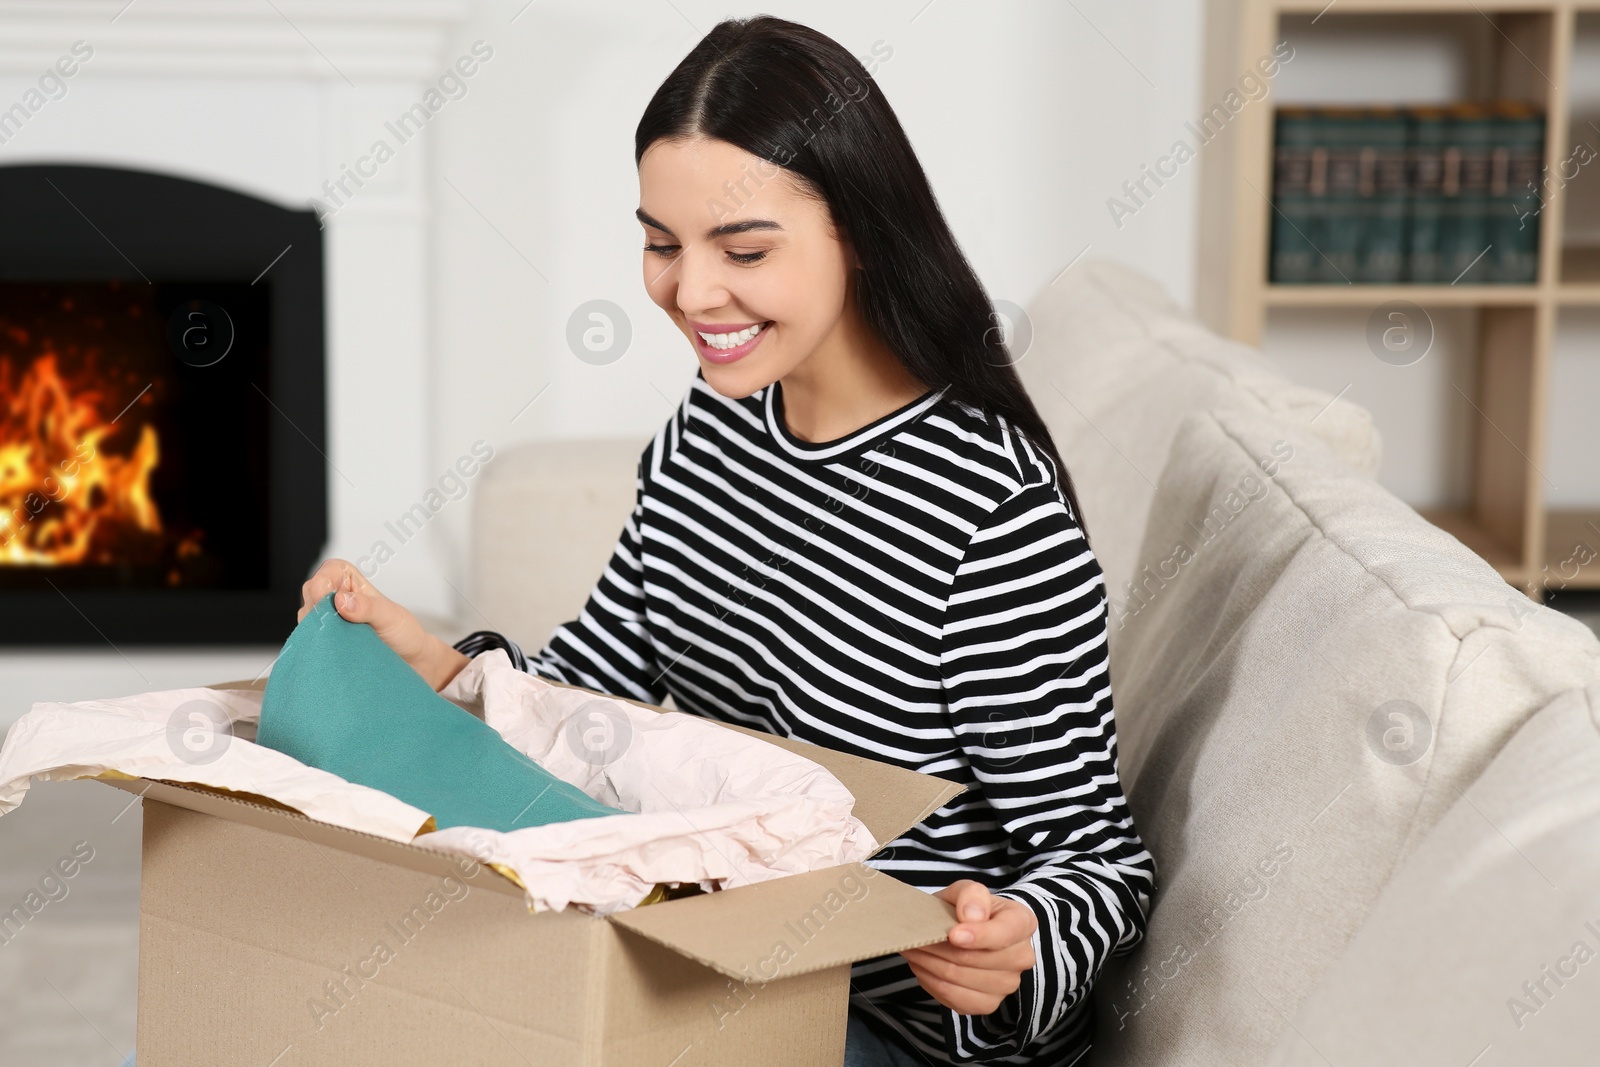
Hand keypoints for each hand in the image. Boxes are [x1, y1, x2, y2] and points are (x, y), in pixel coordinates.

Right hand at [298, 559, 469, 691]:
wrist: (411, 661)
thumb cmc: (404, 633)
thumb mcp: (390, 616)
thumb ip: (368, 607)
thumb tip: (341, 601)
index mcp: (347, 578)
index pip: (324, 575)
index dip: (324, 589)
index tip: (336, 605)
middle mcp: (332, 596)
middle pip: (310, 599)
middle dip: (321, 615)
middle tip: (344, 630)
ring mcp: (325, 619)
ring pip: (307, 622)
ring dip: (322, 634)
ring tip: (348, 643)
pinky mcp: (324, 640)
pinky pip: (311, 642)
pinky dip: (320, 648)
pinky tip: (335, 654)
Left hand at [901, 880, 1036, 1015]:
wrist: (968, 931)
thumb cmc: (969, 909)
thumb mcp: (967, 891)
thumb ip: (971, 894)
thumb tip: (971, 916)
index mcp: (1022, 923)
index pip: (1003, 933)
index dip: (977, 936)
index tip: (952, 934)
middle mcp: (1021, 957)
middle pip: (975, 959)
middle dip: (940, 947)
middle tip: (918, 936)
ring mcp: (1007, 984)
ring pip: (959, 979)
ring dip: (930, 964)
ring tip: (917, 948)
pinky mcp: (988, 1004)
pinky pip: (954, 998)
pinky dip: (931, 981)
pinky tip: (924, 966)